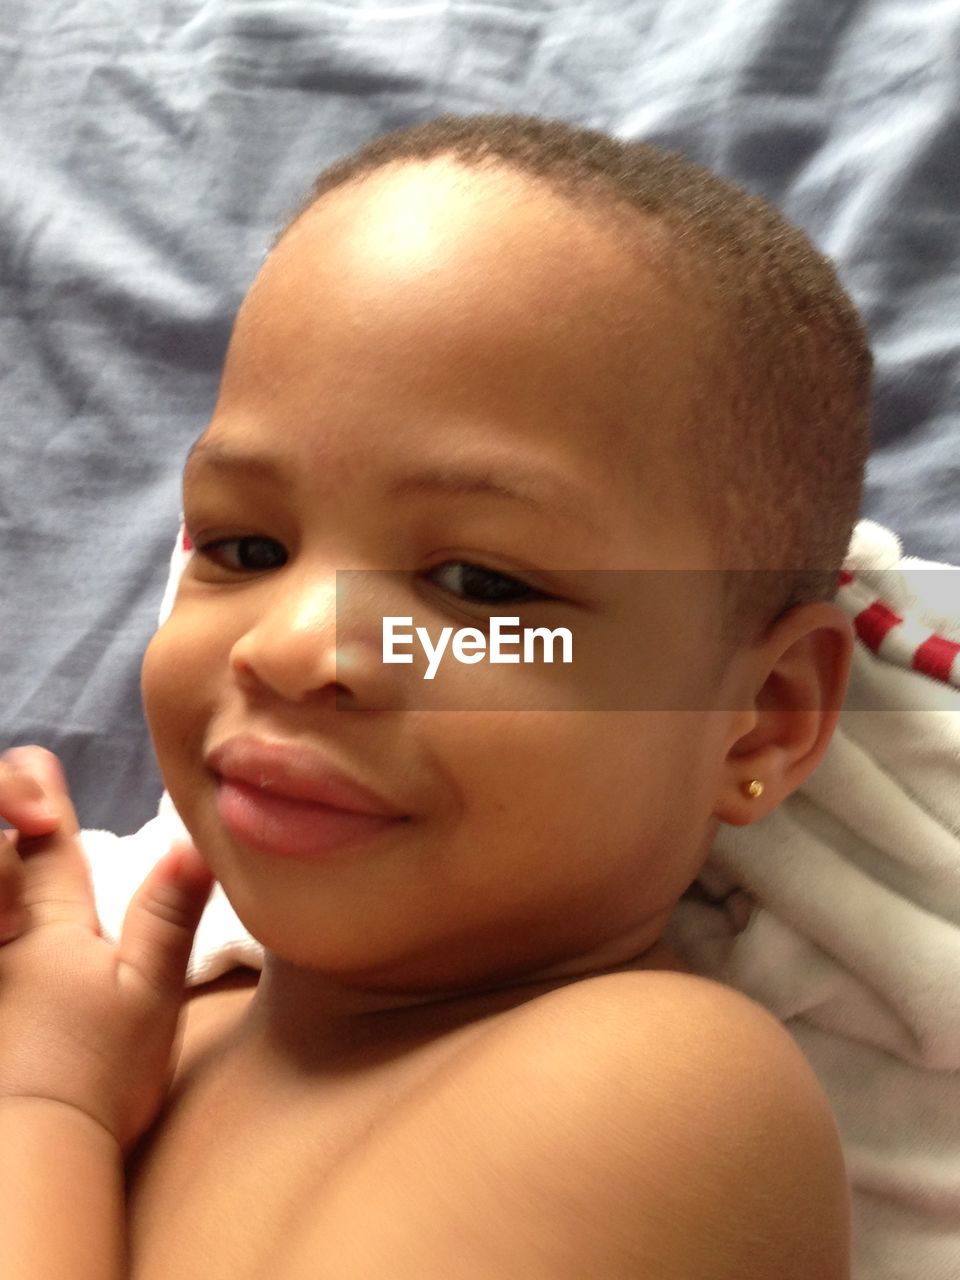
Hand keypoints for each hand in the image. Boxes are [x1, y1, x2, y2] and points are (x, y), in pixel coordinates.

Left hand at [0, 746, 214, 1155]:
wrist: (30, 1150)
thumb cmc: (99, 1073)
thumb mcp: (150, 991)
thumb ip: (167, 913)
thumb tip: (190, 842)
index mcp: (54, 927)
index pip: (47, 848)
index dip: (41, 798)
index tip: (36, 762)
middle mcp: (4, 937)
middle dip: (5, 815)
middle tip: (20, 799)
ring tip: (9, 850)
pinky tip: (3, 919)